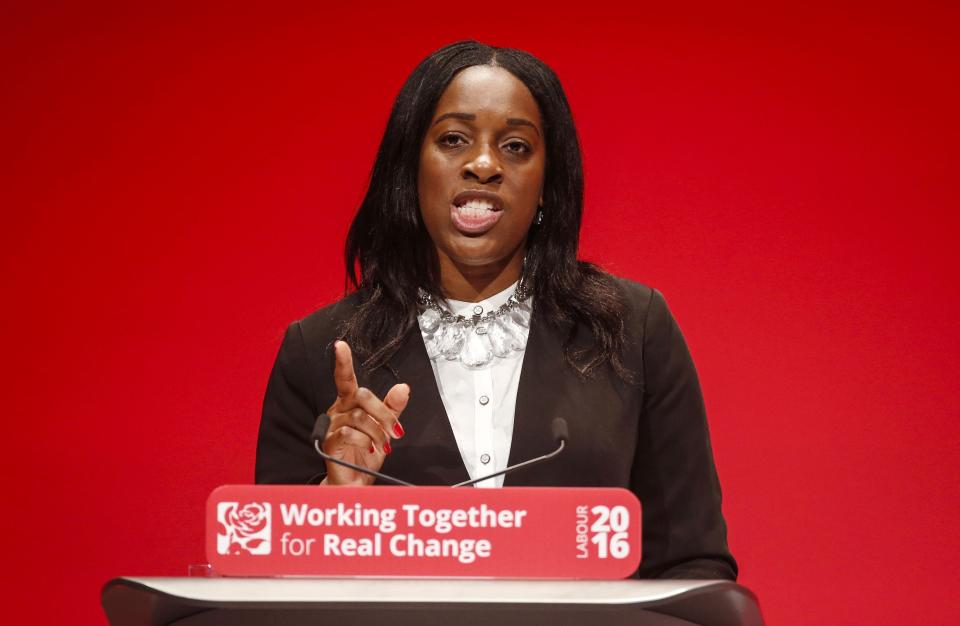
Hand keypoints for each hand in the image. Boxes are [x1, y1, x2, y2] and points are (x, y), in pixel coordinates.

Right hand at [321, 341, 408, 485]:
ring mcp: (332, 426)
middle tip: (396, 431)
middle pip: (361, 395)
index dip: (343, 362)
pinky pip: (349, 433)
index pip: (345, 378)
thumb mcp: (385, 428)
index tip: (340, 346)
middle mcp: (339, 410)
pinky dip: (366, 441)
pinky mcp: (329, 442)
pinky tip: (371, 450)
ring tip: (384, 445)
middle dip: (383, 412)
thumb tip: (403, 388)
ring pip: (358, 416)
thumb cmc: (366, 453)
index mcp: (349, 403)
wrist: (356, 481)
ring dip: (377, 431)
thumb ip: (392, 407)